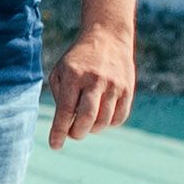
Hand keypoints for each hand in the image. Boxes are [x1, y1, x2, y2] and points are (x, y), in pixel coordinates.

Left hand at [49, 13, 138, 145]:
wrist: (108, 37)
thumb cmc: (78, 59)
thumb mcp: (60, 71)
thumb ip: (59, 96)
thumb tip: (65, 124)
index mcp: (74, 75)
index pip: (65, 110)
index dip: (59, 131)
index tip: (55, 145)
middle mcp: (95, 80)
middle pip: (86, 118)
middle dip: (77, 133)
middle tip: (73, 134)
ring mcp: (114, 85)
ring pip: (104, 121)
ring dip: (92, 129)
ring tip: (86, 123)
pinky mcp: (128, 89)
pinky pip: (119, 118)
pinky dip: (108, 124)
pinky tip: (102, 117)